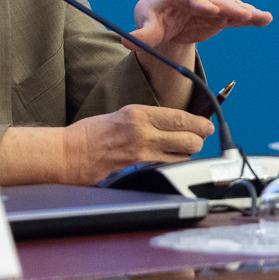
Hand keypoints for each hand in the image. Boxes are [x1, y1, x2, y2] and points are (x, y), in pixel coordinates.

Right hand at [60, 105, 214, 185]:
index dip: (199, 123)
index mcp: (138, 113)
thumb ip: (147, 119)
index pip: (180, 117)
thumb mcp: (121, 115)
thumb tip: (172, 123)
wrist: (70, 152)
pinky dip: (174, 163)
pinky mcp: (139, 166)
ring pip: (183, 154)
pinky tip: (169, 160)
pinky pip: (168, 165)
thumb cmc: (91, 134)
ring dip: (187, 153)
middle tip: (198, 139)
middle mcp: (142, 130)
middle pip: (189, 138)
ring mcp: (141, 150)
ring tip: (182, 150)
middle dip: (198, 140)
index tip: (207, 125)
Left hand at [132, 0, 271, 52]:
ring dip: (245, 11)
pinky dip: (252, 18)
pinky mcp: (223, 17)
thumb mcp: (147, 23)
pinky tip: (266, 19)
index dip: (200, 0)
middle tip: (241, 14)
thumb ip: (142, 34)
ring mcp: (214, 5)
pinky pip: (238, 17)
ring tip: (261, 17)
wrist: (166, 20)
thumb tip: (127, 43)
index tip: (208, 9)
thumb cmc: (154, 16)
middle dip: (227, 6)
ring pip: (231, 6)